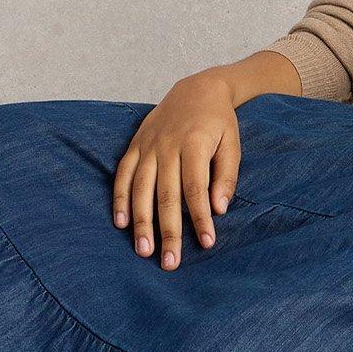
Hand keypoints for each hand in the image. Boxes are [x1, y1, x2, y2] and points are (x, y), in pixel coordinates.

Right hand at [111, 70, 241, 270]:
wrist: (197, 89)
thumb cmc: (219, 123)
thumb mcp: (232, 145)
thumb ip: (226, 177)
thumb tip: (219, 210)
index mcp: (194, 144)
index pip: (195, 189)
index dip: (199, 218)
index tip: (206, 243)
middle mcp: (167, 146)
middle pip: (165, 195)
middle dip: (167, 231)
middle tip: (170, 262)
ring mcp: (147, 146)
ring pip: (140, 189)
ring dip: (141, 222)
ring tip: (143, 251)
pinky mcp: (135, 146)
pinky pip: (123, 175)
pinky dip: (119, 199)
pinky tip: (121, 224)